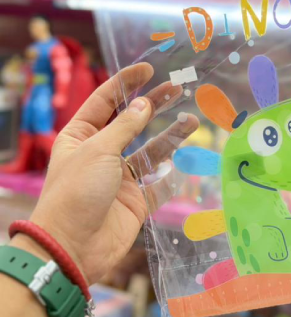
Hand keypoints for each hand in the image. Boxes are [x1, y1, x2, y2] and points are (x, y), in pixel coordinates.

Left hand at [27, 63, 197, 283]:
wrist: (73, 247)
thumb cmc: (76, 192)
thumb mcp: (99, 150)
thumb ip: (125, 126)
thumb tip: (145, 104)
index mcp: (81, 136)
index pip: (105, 101)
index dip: (126, 83)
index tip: (149, 69)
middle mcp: (101, 153)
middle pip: (131, 122)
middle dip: (154, 105)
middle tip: (178, 88)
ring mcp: (119, 178)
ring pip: (150, 151)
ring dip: (169, 137)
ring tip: (191, 120)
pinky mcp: (135, 201)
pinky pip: (158, 183)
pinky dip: (171, 174)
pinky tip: (184, 162)